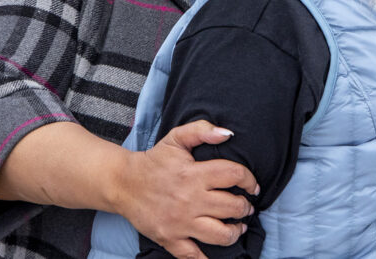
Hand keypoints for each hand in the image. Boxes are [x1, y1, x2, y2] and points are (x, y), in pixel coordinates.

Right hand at [115, 120, 257, 258]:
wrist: (123, 183)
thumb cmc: (153, 161)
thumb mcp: (176, 138)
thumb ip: (202, 130)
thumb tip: (227, 134)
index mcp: (194, 174)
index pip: (234, 175)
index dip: (249, 180)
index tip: (252, 186)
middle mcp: (190, 199)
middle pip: (232, 207)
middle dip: (245, 207)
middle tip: (245, 207)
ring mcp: (181, 222)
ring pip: (221, 234)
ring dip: (235, 231)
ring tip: (237, 226)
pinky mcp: (171, 239)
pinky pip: (195, 256)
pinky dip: (208, 257)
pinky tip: (216, 251)